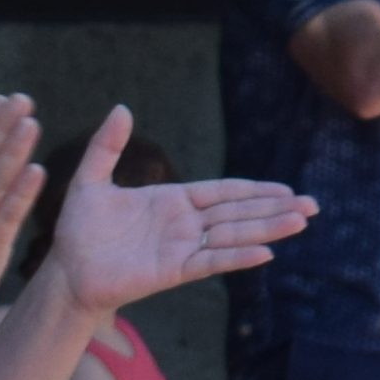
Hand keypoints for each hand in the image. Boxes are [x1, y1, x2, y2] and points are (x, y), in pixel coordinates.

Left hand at [37, 106, 315, 315]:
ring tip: (301, 222)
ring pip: (233, 235)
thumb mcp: (90, 181)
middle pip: (238, 212)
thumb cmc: (78, 230)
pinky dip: (237, 257)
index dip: (255, 190)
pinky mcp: (174, 271)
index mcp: (173, 201)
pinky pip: (211, 262)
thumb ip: (107, 146)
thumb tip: (121, 107)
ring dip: (267, 229)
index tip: (287, 188)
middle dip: (275, 208)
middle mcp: (185, 224)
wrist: (67, 271)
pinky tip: (265, 253)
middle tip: (312, 206)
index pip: (223, 192)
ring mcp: (183, 248)